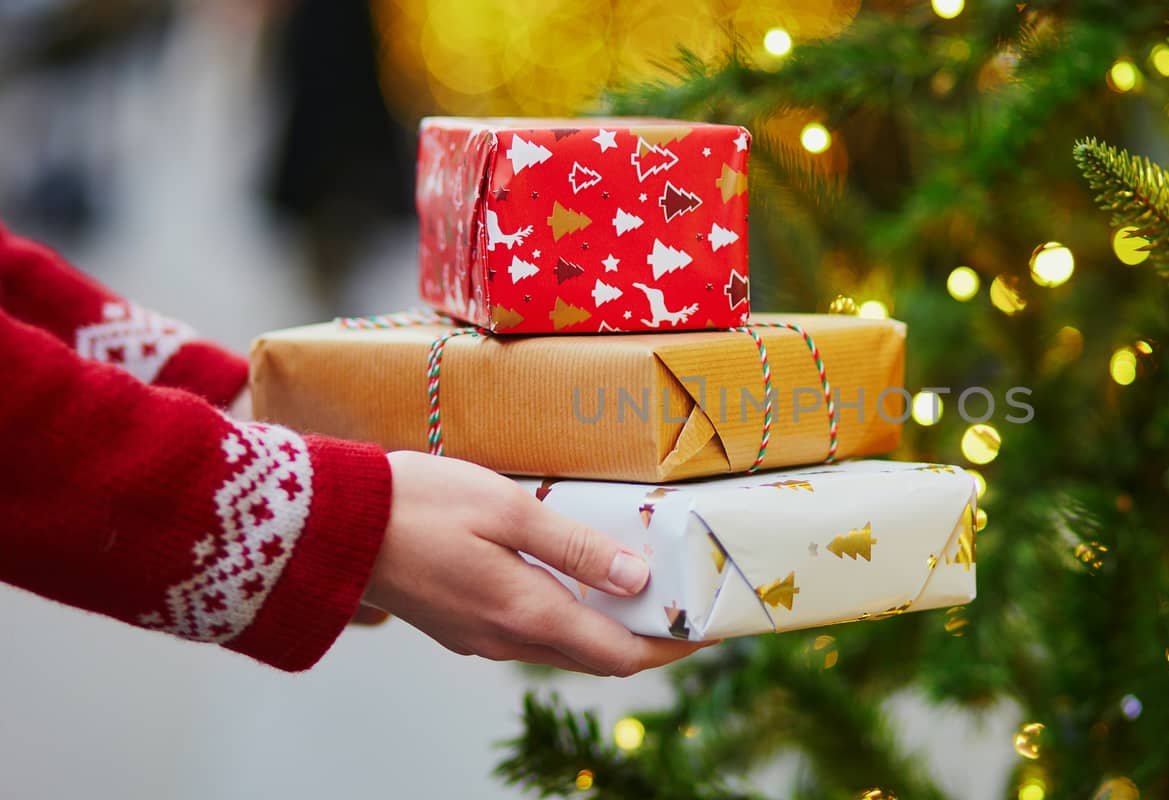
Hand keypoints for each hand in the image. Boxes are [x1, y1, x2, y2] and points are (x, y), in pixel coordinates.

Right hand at [363, 451, 710, 674]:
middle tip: (685, 602)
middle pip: (596, 656)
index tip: (708, 626)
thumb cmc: (418, 505)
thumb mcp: (508, 509)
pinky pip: (530, 630)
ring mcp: (478, 638)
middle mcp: (505, 641)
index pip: (619, 654)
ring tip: (643, 585)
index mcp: (525, 615)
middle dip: (647, 637)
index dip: (671, 646)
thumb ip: (575, 547)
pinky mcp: (459, 625)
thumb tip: (636, 579)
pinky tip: (578, 578)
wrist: (330, 524)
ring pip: (562, 645)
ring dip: (606, 625)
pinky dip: (568, 614)